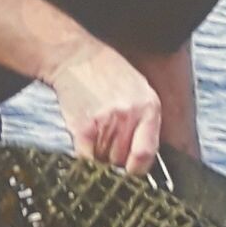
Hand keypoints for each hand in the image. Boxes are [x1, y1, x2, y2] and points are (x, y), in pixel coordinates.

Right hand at [47, 39, 162, 173]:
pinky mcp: (84, 127)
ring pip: (104, 161)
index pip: (146, 154)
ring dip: (98, 156)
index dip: (136, 168)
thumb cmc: (107, 73)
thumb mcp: (139, 90)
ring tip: (95, 135)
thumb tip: (142, 157)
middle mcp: (131, 116)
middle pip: (122, 160)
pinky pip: (86, 158)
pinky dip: (84, 157)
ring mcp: (107, 122)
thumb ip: (144, 121)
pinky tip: (83, 142)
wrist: (76, 56)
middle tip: (107, 146)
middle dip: (114, 160)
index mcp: (149, 108)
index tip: (130, 170)